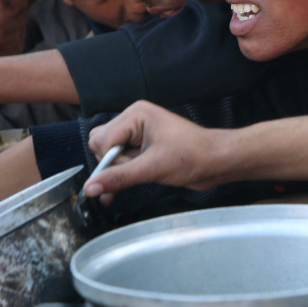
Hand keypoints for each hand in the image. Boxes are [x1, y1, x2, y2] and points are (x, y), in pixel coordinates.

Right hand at [83, 101, 222, 204]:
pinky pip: (119, 160)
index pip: (101, 139)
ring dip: (117, 171)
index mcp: (136, 114)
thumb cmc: (193, 157)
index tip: (124, 173)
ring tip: (141, 175)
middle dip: (112, 164)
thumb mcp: (153, 168)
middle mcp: (134, 120)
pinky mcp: (142, 148)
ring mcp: (137, 134)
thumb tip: (90, 188)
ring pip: (107, 154)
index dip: (109, 160)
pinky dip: (118, 175)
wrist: (217, 161)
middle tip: (136, 170)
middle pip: (100, 144)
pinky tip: (115, 192)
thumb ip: (119, 177)